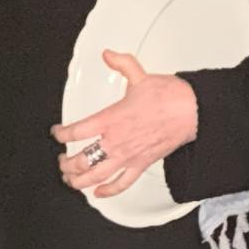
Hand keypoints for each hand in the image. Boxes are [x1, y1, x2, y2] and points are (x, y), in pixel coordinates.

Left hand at [54, 50, 200, 199]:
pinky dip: (108, 191)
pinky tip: (99, 192)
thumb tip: (109, 55)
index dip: (61, 134)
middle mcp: (116, 141)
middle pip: (81, 160)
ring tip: (72, 179)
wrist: (191, 111)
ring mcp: (128, 156)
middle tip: (62, 161)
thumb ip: (121, 64)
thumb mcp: (140, 76)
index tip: (57, 133)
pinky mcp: (141, 165)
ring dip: (79, 181)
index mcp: (111, 119)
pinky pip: (121, 184)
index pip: (76, 131)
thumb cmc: (168, 96)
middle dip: (66, 164)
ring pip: (95, 176)